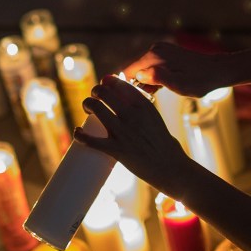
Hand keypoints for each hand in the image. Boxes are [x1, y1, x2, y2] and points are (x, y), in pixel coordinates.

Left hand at [73, 75, 190, 194]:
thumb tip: (125, 102)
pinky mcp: (116, 150)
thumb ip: (141, 109)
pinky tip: (78, 132)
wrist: (172, 169)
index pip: (119, 83)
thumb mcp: (156, 119)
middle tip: (94, 100)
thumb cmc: (165, 145)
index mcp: (144, 105)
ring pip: (95, 107)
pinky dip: (80, 135)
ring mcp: (123, 132)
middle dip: (95, 92)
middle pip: (104, 92)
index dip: (107, 82)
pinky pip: (91, 140)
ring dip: (87, 105)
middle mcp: (132, 114)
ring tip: (88, 110)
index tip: (104, 85)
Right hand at [121, 40, 222, 97]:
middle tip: (155, 96)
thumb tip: (140, 75)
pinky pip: (152, 66)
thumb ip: (158, 79)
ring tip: (162, 91)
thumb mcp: (180, 85)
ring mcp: (160, 49)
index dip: (129, 87)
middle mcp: (154, 49)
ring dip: (149, 82)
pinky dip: (155, 77)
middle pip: (135, 70)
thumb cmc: (201, 81)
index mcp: (154, 56)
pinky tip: (165, 84)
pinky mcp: (166, 52)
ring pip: (144, 69)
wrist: (218, 70)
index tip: (140, 97)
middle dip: (140, 85)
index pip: (128, 72)